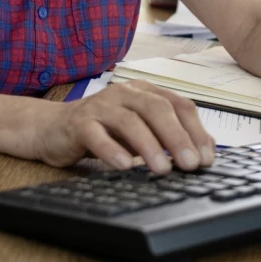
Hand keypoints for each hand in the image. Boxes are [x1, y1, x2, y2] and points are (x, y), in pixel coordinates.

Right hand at [32, 80, 214, 173]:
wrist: (51, 128)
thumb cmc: (103, 130)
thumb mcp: (141, 132)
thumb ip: (170, 136)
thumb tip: (208, 148)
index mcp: (145, 92)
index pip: (179, 105)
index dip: (196, 131)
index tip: (206, 158)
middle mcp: (125, 93)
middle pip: (157, 109)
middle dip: (177, 138)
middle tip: (190, 164)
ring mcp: (101, 106)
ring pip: (129, 121)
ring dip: (149, 146)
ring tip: (162, 170)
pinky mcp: (78, 123)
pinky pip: (96, 135)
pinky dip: (111, 150)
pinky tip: (123, 166)